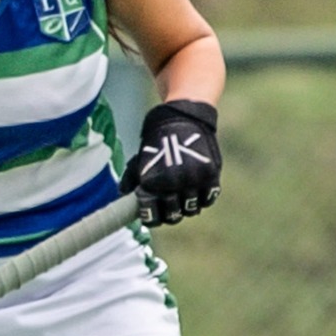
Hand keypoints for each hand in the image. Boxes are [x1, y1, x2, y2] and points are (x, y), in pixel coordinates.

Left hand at [123, 99, 221, 225]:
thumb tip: (124, 196)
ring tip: (183, 194)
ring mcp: (194, 180)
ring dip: (187, 205)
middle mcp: (174, 184)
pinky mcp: (210, 174)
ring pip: (192, 209)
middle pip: (174, 216)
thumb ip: (132, 180)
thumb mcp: (140, 159)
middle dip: (170, 212)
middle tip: (169, 204)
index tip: (153, 214)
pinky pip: (208, 197)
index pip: (152, 216)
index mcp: (153, 183)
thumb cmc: (156, 140)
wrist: (182, 117)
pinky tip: (196, 189)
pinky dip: (203, 197)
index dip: (152, 217)